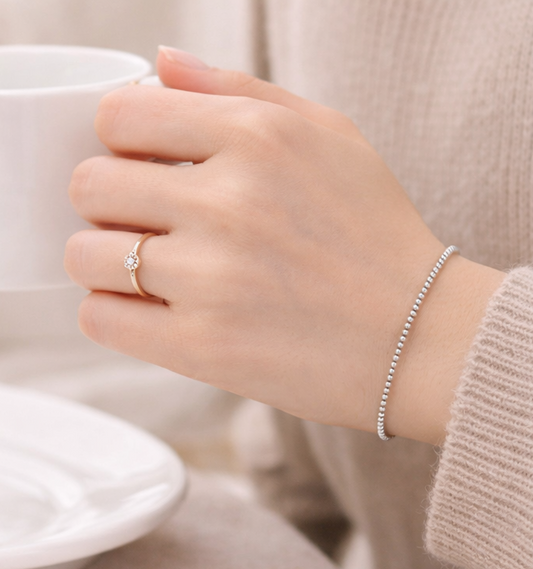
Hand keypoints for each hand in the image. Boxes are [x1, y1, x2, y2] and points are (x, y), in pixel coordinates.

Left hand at [65, 48, 503, 443]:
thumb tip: (161, 63)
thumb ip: (239, 91)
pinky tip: (147, 310)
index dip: (120, 141)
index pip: (119, 116)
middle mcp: (229, 202)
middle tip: (145, 222)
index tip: (142, 165)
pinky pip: (101, 318)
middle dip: (109, 202)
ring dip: (103, 261)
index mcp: (257, 138)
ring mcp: (212, 278)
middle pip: (91, 186)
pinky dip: (110, 311)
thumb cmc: (377, 237)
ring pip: (84, 255)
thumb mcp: (331, 136)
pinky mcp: (203, 347)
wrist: (419, 338)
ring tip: (148, 271)